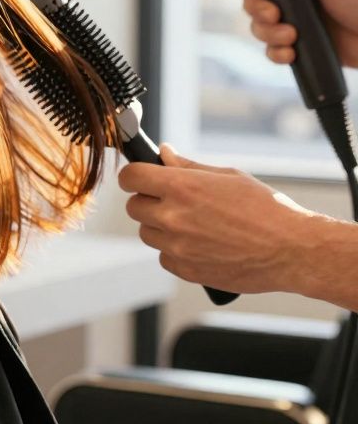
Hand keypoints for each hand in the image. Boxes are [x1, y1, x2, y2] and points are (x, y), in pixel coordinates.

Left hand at [117, 143, 324, 294]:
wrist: (292, 250)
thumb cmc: (266, 209)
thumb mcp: (228, 176)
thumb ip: (188, 166)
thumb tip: (164, 154)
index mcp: (181, 187)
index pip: (130, 177)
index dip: (134, 177)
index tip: (141, 179)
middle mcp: (173, 217)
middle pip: (133, 207)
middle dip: (149, 202)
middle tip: (174, 202)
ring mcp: (177, 246)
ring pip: (147, 233)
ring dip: (161, 227)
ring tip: (195, 224)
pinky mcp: (185, 270)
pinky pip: (164, 257)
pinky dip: (176, 251)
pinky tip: (202, 244)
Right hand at [236, 0, 357, 66]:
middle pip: (253, 1)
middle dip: (257, 10)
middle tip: (274, 16)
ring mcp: (293, 22)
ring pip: (259, 28)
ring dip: (268, 34)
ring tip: (292, 37)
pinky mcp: (297, 46)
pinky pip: (271, 51)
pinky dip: (276, 54)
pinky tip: (291, 54)